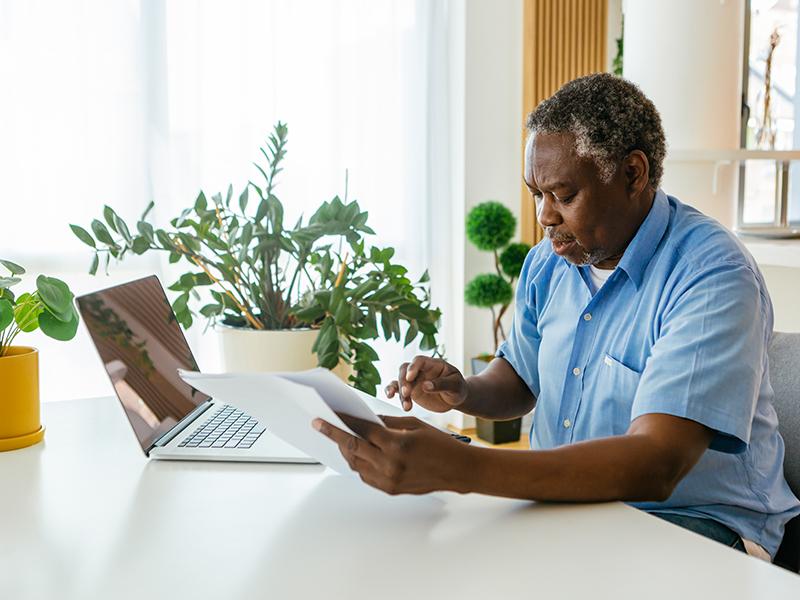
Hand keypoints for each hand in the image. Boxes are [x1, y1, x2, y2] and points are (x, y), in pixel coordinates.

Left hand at [313, 415, 469, 494]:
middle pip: (352, 447)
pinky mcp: (391, 489)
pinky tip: (356, 453)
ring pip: (356, 464)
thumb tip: (366, 421)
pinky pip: (366, 476)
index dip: (344, 420)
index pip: (362, 430)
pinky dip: (358, 463)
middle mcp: (390, 464)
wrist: (458, 470)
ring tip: (338, 437)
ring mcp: (389, 480)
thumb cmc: (440, 444)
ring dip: (345, 449)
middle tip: (319, 425)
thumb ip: (387, 423)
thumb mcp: (415, 425)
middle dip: (333, 434)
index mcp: (397, 444)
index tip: (329, 414)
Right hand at [385, 356, 467, 412]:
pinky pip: (397, 388)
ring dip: (398, 391)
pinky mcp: (410, 391)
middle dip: (403, 381)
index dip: (413, 367)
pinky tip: (390, 396)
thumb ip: (442, 384)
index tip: (410, 377)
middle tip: (406, 393)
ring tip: (406, 406)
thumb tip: (426, 386)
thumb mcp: (456, 386)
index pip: (420, 361)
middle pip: (405, 369)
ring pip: (399, 380)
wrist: (455, 398)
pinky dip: (392, 391)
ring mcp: (414, 380)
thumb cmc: (458, 388)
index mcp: (433, 364)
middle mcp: (421, 370)